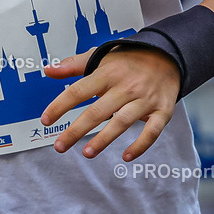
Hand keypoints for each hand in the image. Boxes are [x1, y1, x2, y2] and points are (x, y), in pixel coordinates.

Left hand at [41, 46, 180, 159]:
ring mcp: (145, 99)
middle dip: (77, 130)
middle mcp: (126, 86)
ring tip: (86, 153)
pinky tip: (126, 157)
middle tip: (60, 146)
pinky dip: (140, 145)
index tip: (46, 120)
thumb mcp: (100, 56)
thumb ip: (73, 65)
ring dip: (104, 139)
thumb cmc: (127, 61)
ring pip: (122, 121)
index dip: (60, 105)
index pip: (79, 90)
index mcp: (107, 73)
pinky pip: (152, 131)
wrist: (167, 56)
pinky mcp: (162, 110)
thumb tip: (48, 70)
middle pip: (98, 111)